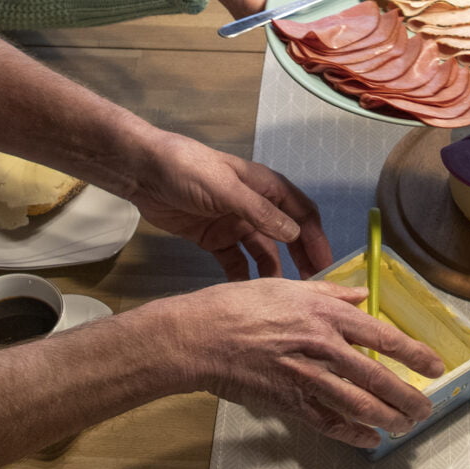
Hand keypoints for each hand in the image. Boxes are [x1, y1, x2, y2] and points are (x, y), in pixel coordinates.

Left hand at [121, 134, 332, 279]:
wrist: (144, 173)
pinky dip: (243, 277)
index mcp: (265, 188)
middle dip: (301, 259)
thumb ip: (260, 212)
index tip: (326, 265)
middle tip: (311, 288)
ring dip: (273, 272)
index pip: (301, 213)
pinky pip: (235, 262)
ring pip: (262, 252)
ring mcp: (234, 223)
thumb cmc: (189, 171)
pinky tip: (248, 295)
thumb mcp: (227, 189)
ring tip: (280, 297)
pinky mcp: (213, 239)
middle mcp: (254, 207)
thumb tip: (295, 234)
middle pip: (286, 236)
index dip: (316, 237)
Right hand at [157, 279, 442, 447]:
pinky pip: (328, 422)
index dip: (413, 353)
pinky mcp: (288, 402)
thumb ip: (330, 293)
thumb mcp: (287, 287)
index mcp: (324, 314)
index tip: (434, 365)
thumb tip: (362, 296)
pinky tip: (369, 439)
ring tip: (404, 427)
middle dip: (407, 396)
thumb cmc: (238, 306)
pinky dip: (352, 433)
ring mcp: (306, 376)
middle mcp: (322, 345)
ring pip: (358, 404)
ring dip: (387, 418)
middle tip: (426, 408)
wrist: (199, 336)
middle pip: (377, 377)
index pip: (381, 335)